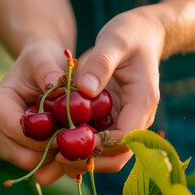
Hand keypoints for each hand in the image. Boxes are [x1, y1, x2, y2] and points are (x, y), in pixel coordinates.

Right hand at [0, 39, 69, 183]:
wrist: (43, 68)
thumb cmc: (42, 59)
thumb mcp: (44, 56)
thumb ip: (48, 70)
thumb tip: (55, 85)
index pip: (16, 129)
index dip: (44, 134)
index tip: (72, 128)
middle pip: (22, 155)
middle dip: (53, 151)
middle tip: (81, 142)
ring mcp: (10, 144)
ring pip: (32, 167)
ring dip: (58, 161)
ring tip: (81, 147)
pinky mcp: (24, 153)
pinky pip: (41, 170)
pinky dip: (59, 165)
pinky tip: (78, 151)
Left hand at [55, 7, 164, 175]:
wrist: (141, 34)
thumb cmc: (129, 34)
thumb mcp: (114, 39)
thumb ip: (100, 64)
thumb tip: (84, 91)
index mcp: (142, 101)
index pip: (125, 137)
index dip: (98, 146)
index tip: (67, 143)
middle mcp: (138, 117)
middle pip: (118, 155)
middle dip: (88, 160)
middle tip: (56, 158)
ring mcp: (126, 121)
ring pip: (108, 154)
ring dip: (82, 160)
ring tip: (52, 158)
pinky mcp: (114, 120)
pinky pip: (99, 143)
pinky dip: (80, 149)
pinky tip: (57, 147)